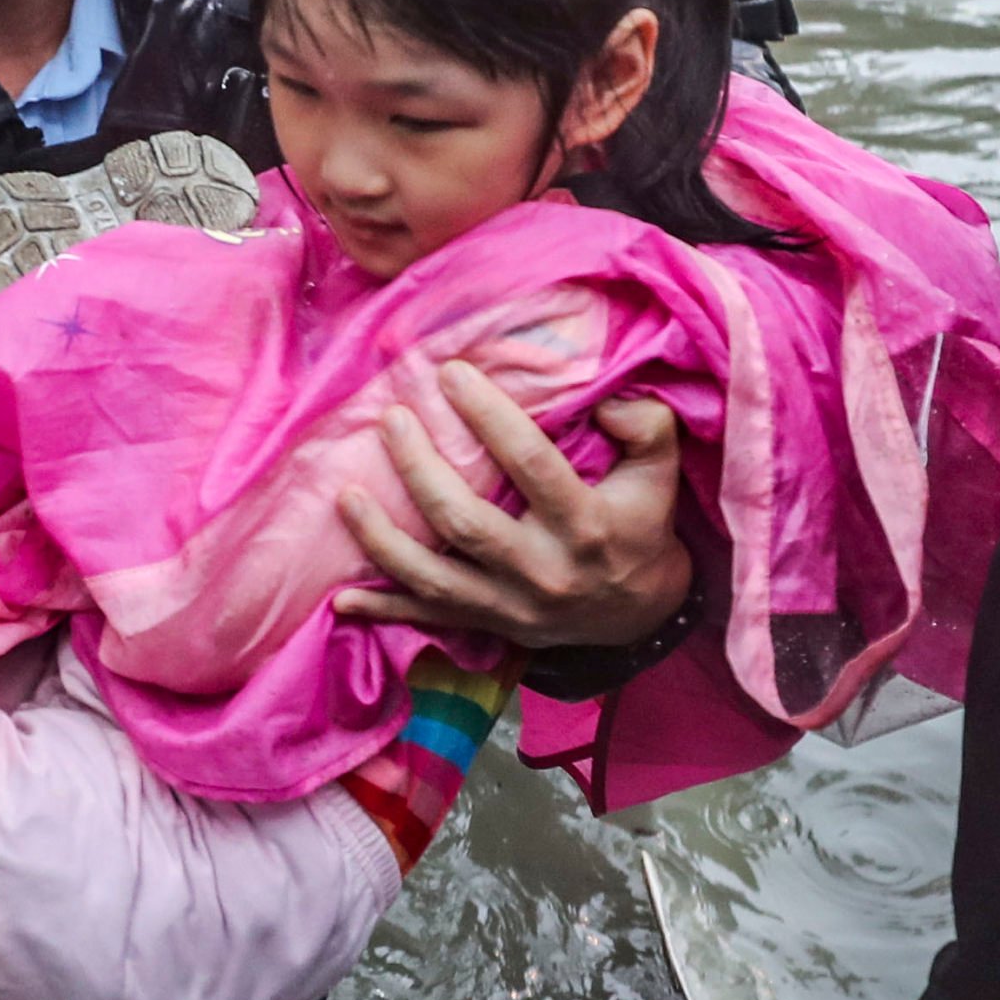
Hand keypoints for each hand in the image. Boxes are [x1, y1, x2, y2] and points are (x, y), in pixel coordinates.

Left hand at [333, 361, 692, 651]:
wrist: (639, 613)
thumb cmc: (640, 525)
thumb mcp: (659, 473)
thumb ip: (646, 427)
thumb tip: (605, 399)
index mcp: (584, 525)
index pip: (531, 464)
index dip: (489, 416)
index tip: (450, 372)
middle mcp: (542, 571)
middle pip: (465, 522)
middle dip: (419, 469)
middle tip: (391, 418)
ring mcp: (510, 607)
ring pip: (433, 578)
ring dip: (382, 540)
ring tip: (345, 495)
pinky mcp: (488, 627)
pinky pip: (427, 621)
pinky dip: (383, 610)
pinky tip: (340, 597)